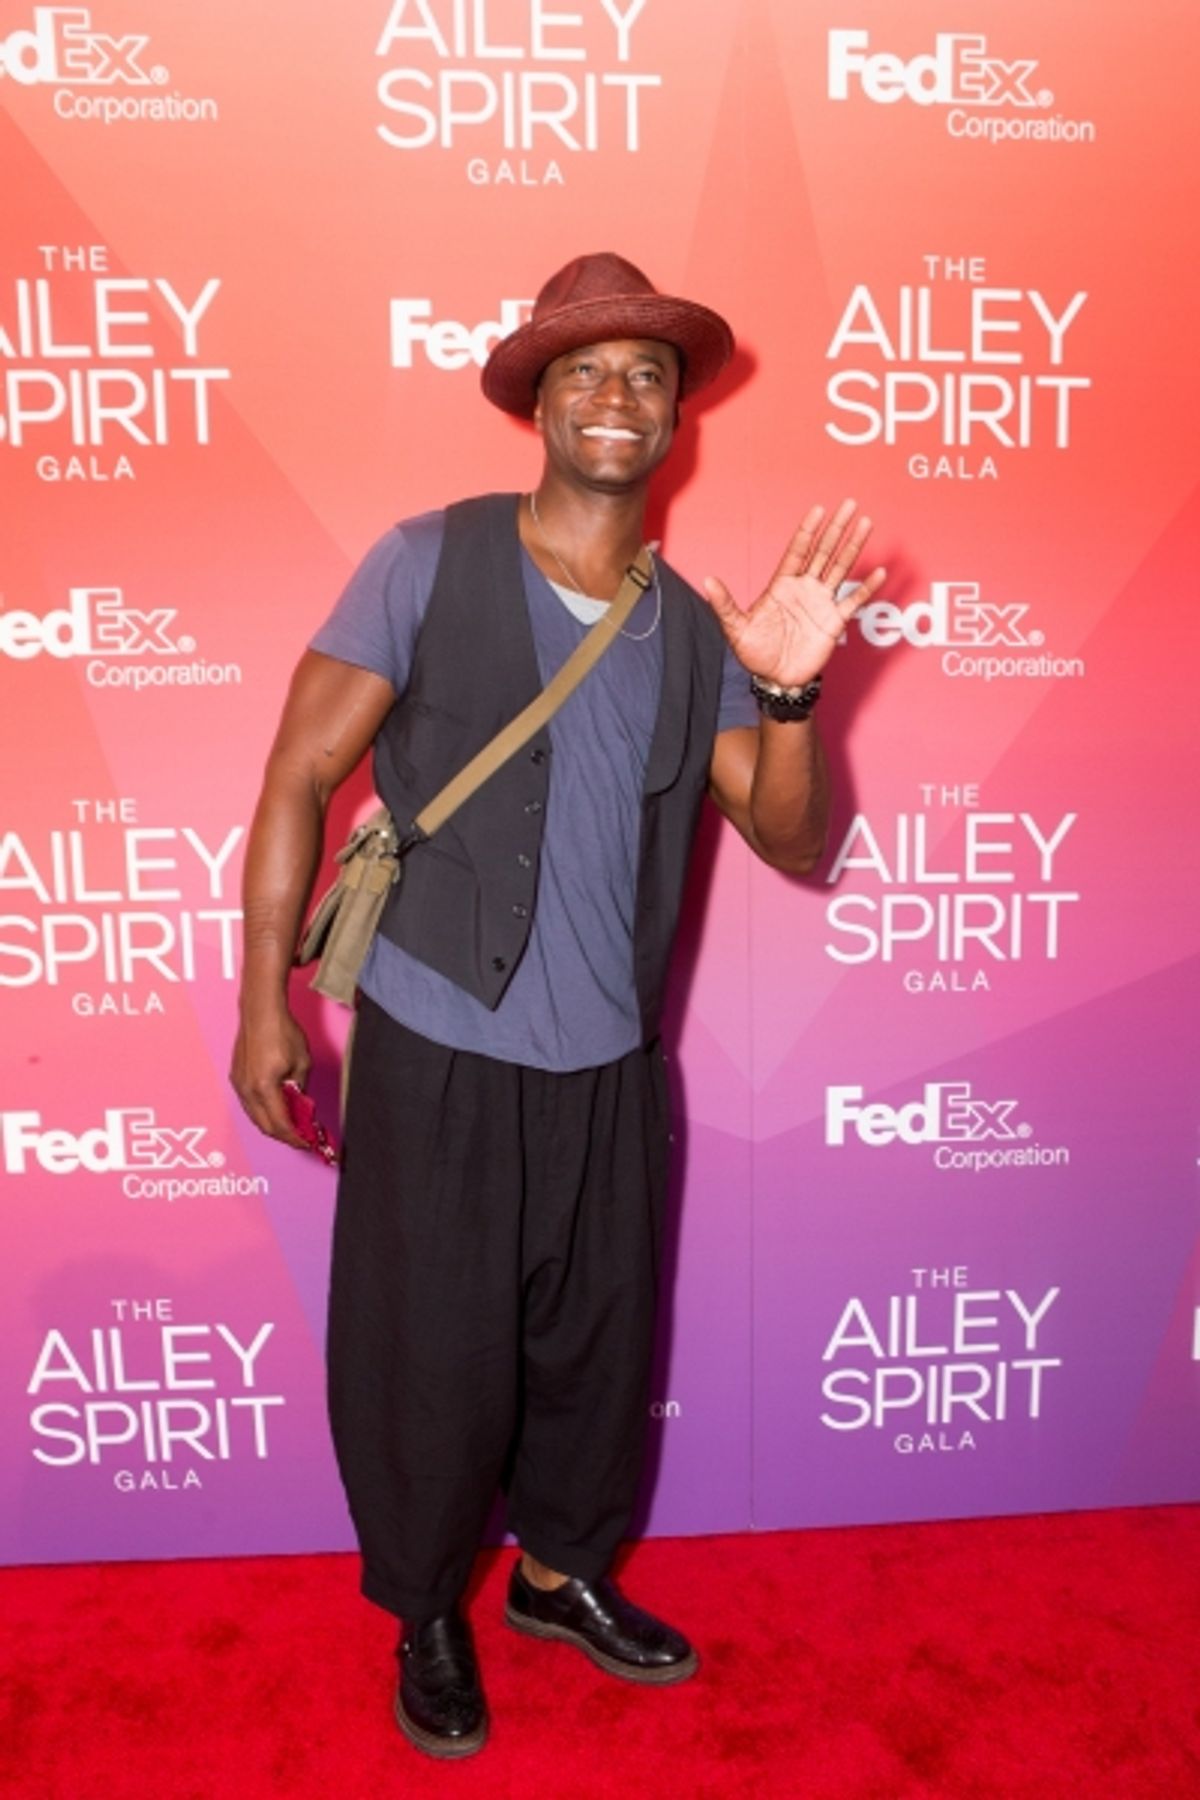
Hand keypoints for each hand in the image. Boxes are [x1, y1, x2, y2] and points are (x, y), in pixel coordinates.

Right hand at [231, 1005, 311, 1147]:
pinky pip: (249, 1104)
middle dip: (284, 1135)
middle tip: (302, 1136)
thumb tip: (301, 1106)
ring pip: (255, 1117)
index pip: (280, 1124)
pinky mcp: (236, 1077)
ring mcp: (239, 1084)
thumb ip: (301, 1090)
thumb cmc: (282, 1031)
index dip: (295, 1137)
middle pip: (265, 1126)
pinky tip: (278, 1107)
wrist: (261, 1011)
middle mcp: (247, 1089)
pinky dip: (264, 1112)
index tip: (307, 1142)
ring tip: (292, 1123)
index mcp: (264, 1087)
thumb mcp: (302, 1063)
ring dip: (273, 1124)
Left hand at [702, 499, 885, 688]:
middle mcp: (804, 588)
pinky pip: (853, 601)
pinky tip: (879, 571)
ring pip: (840, 568)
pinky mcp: (834, 622)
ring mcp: (821, 603)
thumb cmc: (754, 653)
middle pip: (823, 551)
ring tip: (866, 524)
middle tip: (850, 504)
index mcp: (782, 585)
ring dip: (853, 547)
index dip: (808, 530)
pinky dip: (866, 587)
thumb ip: (724, 605)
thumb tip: (707, 581)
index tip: (819, 509)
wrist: (775, 679)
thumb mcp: (735, 629)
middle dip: (836, 527)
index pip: (798, 550)